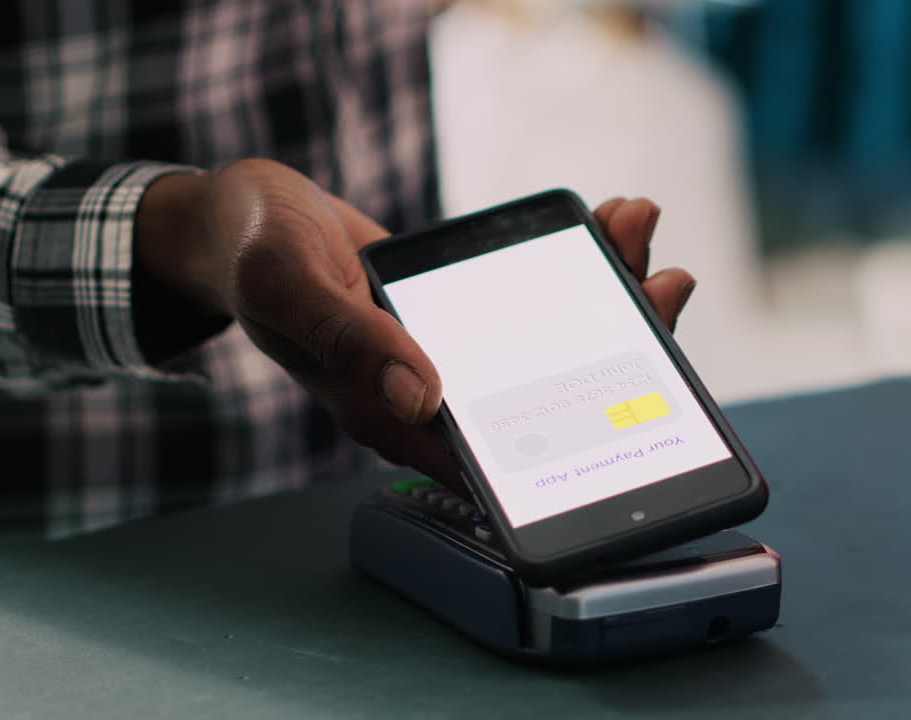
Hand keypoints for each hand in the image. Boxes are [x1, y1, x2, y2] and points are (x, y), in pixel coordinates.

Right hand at [135, 159, 695, 481]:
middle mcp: (427, 394)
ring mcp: (446, 354)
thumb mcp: (290, 286)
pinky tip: (606, 222)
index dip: (568, 429)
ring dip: (602, 289)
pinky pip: (529, 299)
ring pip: (544, 340)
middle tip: (664, 285)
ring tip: (639, 231)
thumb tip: (423, 395)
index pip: (494, 448)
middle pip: (538, 391)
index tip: (637, 387)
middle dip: (610, 341)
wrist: (246, 215)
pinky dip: (570, 262)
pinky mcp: (458, 316)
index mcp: (388, 412)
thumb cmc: (254, 253)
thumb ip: (350, 340)